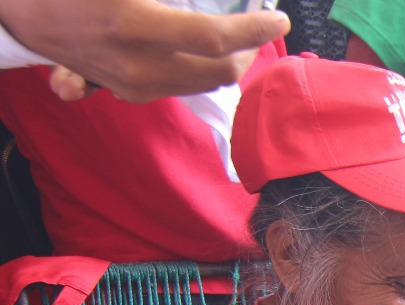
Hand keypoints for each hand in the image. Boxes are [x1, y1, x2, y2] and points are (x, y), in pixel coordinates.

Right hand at [0, 0, 289, 102]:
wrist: (24, 12)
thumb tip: (212, 3)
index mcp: (134, 25)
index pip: (214, 37)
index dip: (253, 29)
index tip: (277, 20)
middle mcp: (138, 64)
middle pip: (219, 70)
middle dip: (246, 48)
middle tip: (257, 27)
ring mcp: (134, 85)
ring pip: (206, 83)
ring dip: (228, 62)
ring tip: (235, 39)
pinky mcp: (131, 93)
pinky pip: (183, 86)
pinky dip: (202, 69)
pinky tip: (202, 50)